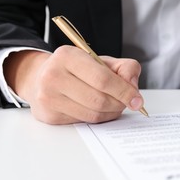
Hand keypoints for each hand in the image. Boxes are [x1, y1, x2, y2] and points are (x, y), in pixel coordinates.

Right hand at [4, 46, 143, 123]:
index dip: (124, 91)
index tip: (137, 100)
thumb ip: (125, 68)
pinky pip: (84, 122)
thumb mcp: (101, 60)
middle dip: (119, 104)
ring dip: (111, 113)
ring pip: (93, 115)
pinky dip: (98, 118)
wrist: (42, 77)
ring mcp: (48, 97)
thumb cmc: (77, 68)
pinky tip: (99, 109)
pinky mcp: (49, 115)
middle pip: (99, 100)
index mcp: (68, 56)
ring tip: (114, 104)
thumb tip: (133, 86)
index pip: (103, 79)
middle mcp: (53, 76)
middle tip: (127, 102)